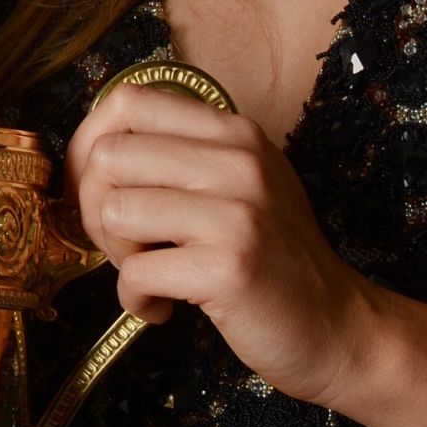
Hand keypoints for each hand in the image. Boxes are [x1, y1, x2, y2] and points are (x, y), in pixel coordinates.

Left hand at [67, 77, 376, 403]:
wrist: (336, 326)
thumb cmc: (273, 257)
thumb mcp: (241, 184)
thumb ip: (181, 155)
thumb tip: (91, 150)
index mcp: (235, 131)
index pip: (128, 101)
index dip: (89, 145)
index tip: (95, 190)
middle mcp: (238, 160)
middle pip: (108, 157)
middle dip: (96, 209)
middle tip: (127, 247)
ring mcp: (237, 213)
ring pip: (114, 212)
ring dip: (117, 258)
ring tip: (151, 276)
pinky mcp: (229, 268)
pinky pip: (135, 274)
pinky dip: (135, 300)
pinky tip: (163, 309)